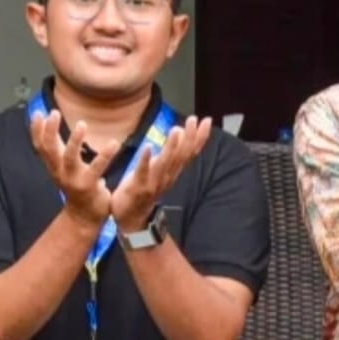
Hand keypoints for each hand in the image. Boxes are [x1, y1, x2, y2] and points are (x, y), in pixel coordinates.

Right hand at [31, 110, 119, 225]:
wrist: (84, 216)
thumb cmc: (76, 186)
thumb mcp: (63, 167)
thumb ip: (58, 148)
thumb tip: (49, 126)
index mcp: (53, 166)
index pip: (40, 145)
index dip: (36, 130)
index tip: (38, 112)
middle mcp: (60, 172)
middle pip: (49, 149)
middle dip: (49, 131)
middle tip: (54, 113)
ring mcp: (73, 179)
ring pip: (70, 158)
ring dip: (74, 140)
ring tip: (82, 124)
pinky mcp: (89, 185)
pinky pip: (97, 168)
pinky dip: (105, 155)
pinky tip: (114, 143)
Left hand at [111, 116, 212, 230]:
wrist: (132, 219)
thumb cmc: (144, 191)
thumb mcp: (160, 171)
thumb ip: (171, 154)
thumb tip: (180, 132)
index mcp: (173, 172)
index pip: (190, 153)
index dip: (199, 137)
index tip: (206, 120)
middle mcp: (167, 177)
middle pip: (181, 156)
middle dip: (189, 137)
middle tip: (194, 119)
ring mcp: (153, 182)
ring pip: (166, 163)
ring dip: (172, 146)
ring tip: (177, 130)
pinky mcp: (138, 186)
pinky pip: (142, 172)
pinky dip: (146, 159)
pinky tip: (148, 146)